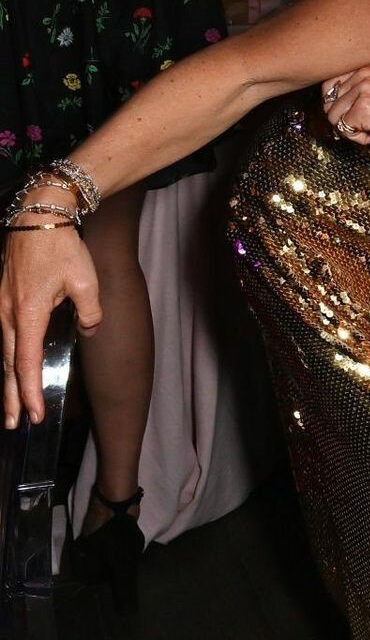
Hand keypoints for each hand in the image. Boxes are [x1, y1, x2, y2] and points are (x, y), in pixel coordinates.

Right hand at [1, 218, 102, 427]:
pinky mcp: (3, 299)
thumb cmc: (62, 246)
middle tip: (14, 424)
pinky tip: (10, 371)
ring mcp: (1, 306)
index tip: (35, 414)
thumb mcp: (86, 282)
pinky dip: (7, 360)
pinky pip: (4, 337)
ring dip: (6, 382)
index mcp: (27, 314)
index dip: (30, 392)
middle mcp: (8, 313)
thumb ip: (90, 313)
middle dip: (12, 397)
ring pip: (2, 353)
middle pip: (7, 365)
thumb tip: (90, 330)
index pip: (27, 363)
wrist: (38, 214)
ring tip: (10, 408)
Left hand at [319, 64, 369, 157]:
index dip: (339, 104)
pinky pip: (344, 130)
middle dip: (346, 118)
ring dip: (354, 129)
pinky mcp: (364, 109)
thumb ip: (358, 90)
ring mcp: (363, 90)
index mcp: (367, 67)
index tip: (358, 112)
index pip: (329, 83)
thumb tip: (329, 103)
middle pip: (329, 103)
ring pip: (334, 117)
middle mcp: (363, 73)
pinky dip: (360, 138)